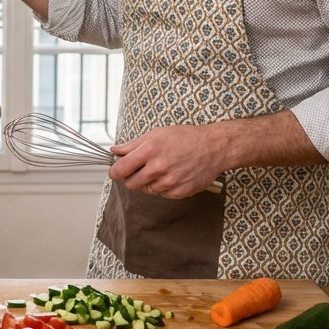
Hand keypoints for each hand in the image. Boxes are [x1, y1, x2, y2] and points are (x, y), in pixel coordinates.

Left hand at [109, 124, 227, 198]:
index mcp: (150, 151)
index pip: (121, 169)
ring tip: (162, 169)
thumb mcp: (157, 134)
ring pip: (147, 190)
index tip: (115, 172)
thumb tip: (115, 150)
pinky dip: (163, 187)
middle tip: (139, 170)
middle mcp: (158, 168)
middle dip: (131, 178)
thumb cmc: (186, 138)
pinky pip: (162, 194)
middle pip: (131, 184)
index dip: (114, 172)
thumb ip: (133, 144)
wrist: (214, 148)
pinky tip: (172, 175)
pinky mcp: (180, 192)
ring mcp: (170, 182)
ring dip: (149, 182)